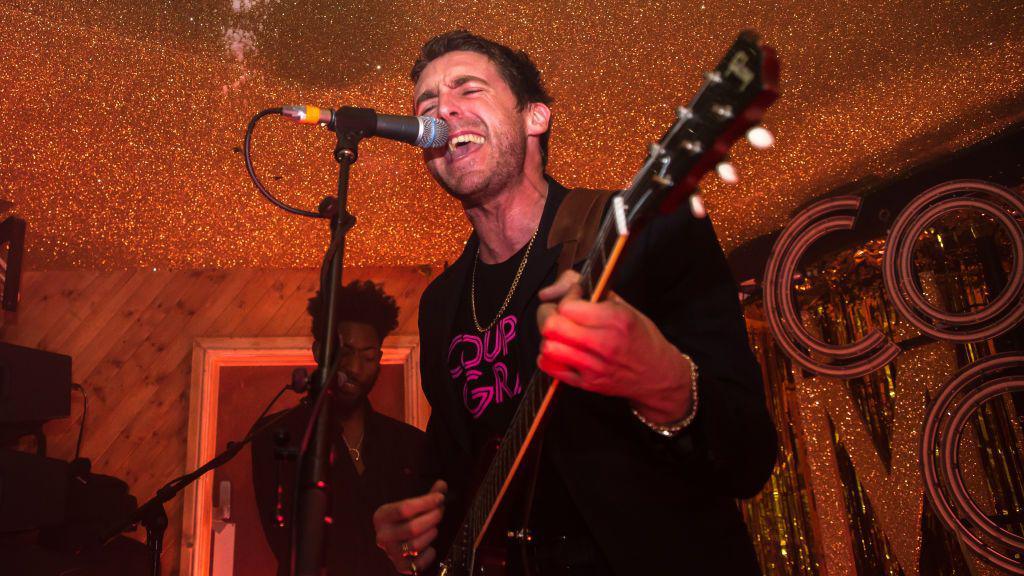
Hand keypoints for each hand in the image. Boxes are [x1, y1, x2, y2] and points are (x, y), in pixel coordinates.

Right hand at [373, 480, 446, 573]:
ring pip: (415, 545)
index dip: (426, 502)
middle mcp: (383, 535)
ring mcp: (390, 552)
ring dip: (431, 534)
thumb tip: (442, 485)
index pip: (405, 508)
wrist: (394, 541)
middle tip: (440, 511)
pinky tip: (430, 547)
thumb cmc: (403, 520)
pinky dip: (428, 555)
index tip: (439, 497)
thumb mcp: (411, 505)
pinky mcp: (400, 566)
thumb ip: (427, 496)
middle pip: (412, 528)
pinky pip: (418, 563)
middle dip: (432, 518)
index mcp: (382, 516)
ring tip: (434, 527)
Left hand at [536, 270, 693, 423]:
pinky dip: (548, 357)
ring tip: (560, 333)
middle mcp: (604, 343)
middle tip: (558, 313)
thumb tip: (564, 284)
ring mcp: (594, 366)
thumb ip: (596, 292)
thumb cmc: (643, 338)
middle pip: (551, 325)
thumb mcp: (627, 308)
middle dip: (548, 314)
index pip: (568, 306)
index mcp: (615, 319)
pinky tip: (561, 350)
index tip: (574, 297)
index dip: (566, 297)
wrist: (659, 375)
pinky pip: (550, 368)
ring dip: (548, 336)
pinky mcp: (586, 383)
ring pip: (547, 347)